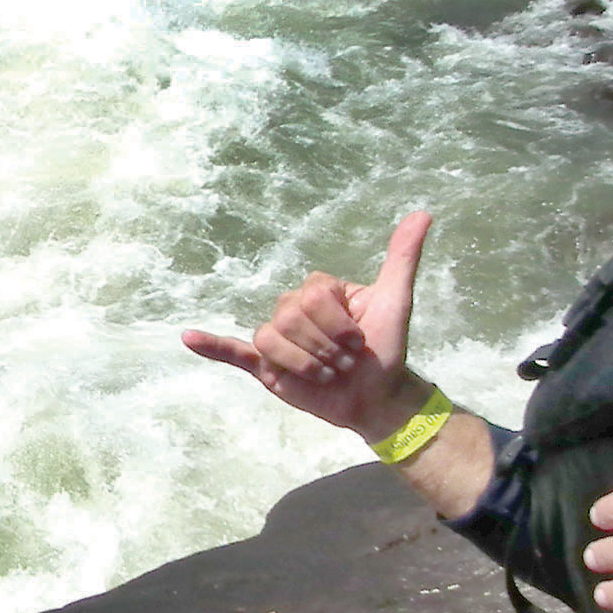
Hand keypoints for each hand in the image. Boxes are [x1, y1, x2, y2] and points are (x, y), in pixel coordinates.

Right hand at [182, 212, 431, 439]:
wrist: (379, 398)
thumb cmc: (387, 348)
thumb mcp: (395, 300)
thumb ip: (402, 258)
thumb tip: (423, 214)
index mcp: (317, 291)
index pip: (310, 296)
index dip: (337, 324)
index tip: (360, 341)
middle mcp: (293, 310)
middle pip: (289, 317)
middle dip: (323, 347)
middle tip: (344, 363)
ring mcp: (277, 338)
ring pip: (270, 339)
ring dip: (303, 363)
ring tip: (325, 375)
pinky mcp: (266, 367)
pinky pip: (233, 352)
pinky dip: (211, 346)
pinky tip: (189, 338)